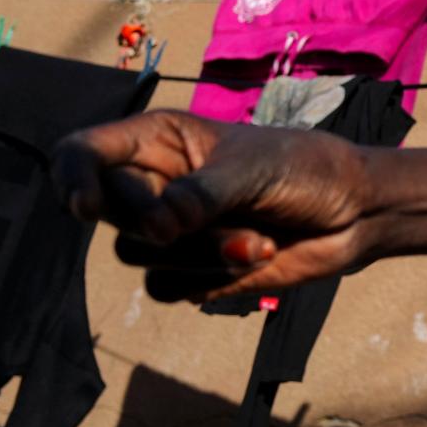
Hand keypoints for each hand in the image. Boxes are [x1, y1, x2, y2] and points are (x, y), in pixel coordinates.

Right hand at [51, 111, 378, 301]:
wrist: (354, 212)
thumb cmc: (305, 168)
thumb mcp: (253, 170)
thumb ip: (199, 196)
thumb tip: (154, 230)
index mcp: (158, 139)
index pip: (83, 153)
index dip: (71, 177)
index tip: (86, 207)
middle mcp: (153, 183)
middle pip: (110, 212)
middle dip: (161, 221)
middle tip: (203, 217)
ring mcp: (168, 229)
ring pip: (138, 254)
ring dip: (200, 253)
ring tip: (259, 239)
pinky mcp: (188, 269)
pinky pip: (165, 287)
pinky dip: (208, 279)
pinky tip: (256, 257)